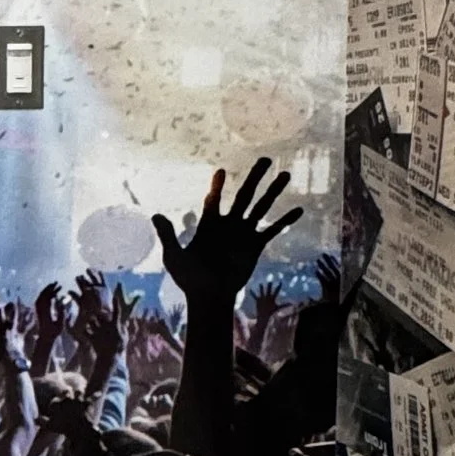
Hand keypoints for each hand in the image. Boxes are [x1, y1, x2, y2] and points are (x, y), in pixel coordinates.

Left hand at [155, 160, 300, 308]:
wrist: (209, 297)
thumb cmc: (189, 278)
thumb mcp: (174, 256)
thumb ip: (168, 236)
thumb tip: (155, 216)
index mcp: (209, 223)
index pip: (215, 200)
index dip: (217, 186)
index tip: (221, 172)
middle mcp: (229, 224)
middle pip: (244, 195)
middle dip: (255, 177)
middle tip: (265, 159)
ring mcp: (244, 233)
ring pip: (262, 207)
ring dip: (274, 192)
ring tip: (286, 174)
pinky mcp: (256, 246)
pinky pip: (272, 229)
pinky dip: (285, 220)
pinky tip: (299, 209)